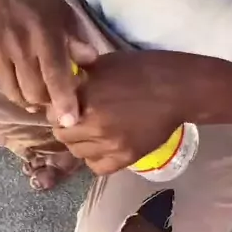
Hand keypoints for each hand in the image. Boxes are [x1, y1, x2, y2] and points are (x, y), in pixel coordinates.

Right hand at [0, 0, 96, 123]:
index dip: (64, 102)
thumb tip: (89, 64)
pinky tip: (21, 82)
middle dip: (47, 102)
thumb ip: (76, 40)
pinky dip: (12, 88)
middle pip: (34, 92)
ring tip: (38, 96)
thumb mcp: (64, 12)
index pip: (55, 76)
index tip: (70, 120)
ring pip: (14, 92)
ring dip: (29, 100)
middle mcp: (19, 45)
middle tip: (56, 100)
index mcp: (44, 34)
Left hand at [53, 51, 183, 174]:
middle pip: (62, 135)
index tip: (68, 106)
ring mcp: (110, 144)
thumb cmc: (141, 69)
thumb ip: (79, 79)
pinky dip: (96, 158)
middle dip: (68, 126)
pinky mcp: (126, 157)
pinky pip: (97, 167)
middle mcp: (94, 125)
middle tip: (81, 119)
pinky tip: (104, 146)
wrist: (177, 88)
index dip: (59, 109)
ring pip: (77, 153)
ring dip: (81, 143)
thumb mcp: (103, 64)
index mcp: (86, 99)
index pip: (53, 114)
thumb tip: (62, 88)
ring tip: (94, 132)